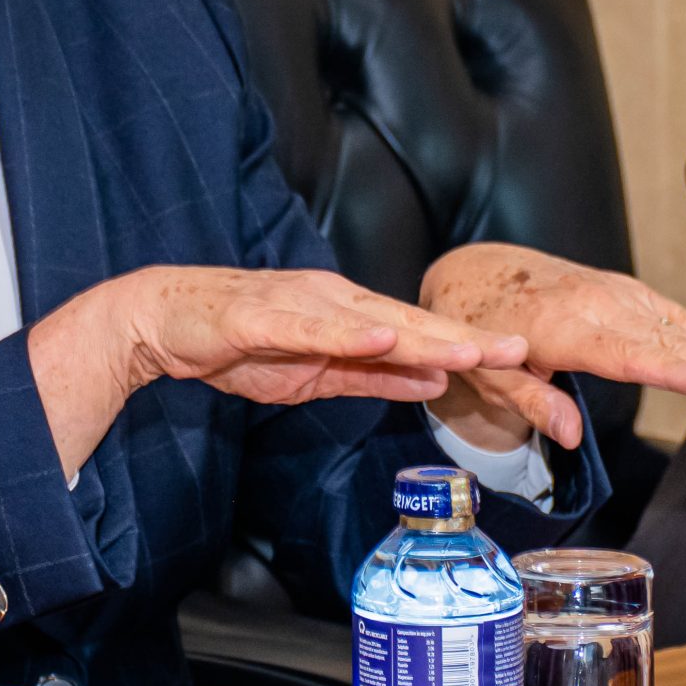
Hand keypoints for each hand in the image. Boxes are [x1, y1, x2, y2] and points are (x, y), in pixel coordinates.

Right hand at [28, 265, 522, 475]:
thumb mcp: (316, 374)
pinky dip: (348, 333)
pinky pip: (312, 327)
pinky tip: (381, 339)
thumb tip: (432, 385)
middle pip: (411, 323)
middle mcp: (336, 300)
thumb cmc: (237, 344)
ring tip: (469, 348)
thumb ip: (373, 378)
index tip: (522, 359)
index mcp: (351, 316)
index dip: (470, 346)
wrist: (163, 320)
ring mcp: (302, 304)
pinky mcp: (264, 316)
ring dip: (423, 335)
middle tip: (521, 350)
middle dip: (467, 337)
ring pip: (373, 322)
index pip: (422, 333)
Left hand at [414, 244, 685, 453]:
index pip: (625, 355)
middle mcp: (592, 305)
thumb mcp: (487, 376)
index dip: (672, 369)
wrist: (475, 272)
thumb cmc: (478, 333)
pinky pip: (665, 310)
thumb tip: (569, 436)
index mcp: (559, 329)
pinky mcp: (618, 289)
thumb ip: (529, 402)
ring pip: (672, 324)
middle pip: (663, 341)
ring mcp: (609, 293)